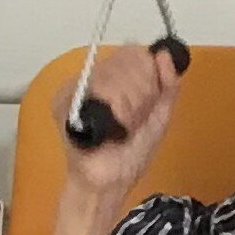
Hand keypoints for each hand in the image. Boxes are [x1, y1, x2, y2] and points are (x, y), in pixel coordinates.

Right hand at [55, 45, 181, 206]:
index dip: (149, 75)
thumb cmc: (130, 154)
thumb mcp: (160, 115)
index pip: (134, 51)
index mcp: (116, 77)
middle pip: (126, 59)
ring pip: (116, 74)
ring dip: (130, 107)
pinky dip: (116, 111)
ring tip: (123, 127)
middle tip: (134, 120)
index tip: (149, 102)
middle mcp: (95, 76)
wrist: (109, 182)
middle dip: (142, 94)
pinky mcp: (66, 99)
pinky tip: (112, 128)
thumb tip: (164, 54)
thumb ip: (168, 84)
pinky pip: (100, 87)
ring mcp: (78, 86)